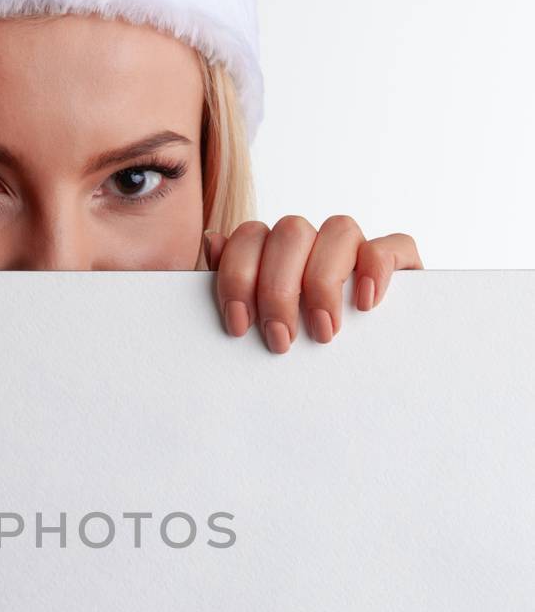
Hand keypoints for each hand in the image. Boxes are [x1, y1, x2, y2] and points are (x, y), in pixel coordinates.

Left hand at [203, 215, 422, 352]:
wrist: (361, 382)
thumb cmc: (296, 351)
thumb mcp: (259, 324)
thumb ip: (234, 285)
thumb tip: (213, 242)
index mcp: (276, 252)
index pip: (250, 235)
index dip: (238, 277)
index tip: (240, 326)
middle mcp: (315, 243)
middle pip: (291, 231)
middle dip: (279, 289)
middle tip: (281, 339)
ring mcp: (356, 249)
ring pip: (340, 228)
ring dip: (324, 282)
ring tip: (323, 332)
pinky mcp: (399, 263)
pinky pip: (392, 244)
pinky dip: (376, 269)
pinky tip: (365, 303)